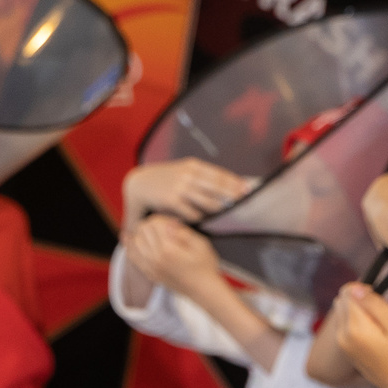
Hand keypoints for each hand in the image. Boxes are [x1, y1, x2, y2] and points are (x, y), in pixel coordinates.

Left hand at [120, 214, 225, 303]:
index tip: (169, 221)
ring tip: (148, 232)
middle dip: (149, 225)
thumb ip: (184, 232)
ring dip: (139, 234)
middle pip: (141, 231)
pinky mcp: (150, 274)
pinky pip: (133, 258)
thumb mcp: (201, 244)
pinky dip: (130, 247)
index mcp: (168, 249)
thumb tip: (168, 223)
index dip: (160, 218)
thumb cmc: (206, 266)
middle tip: (160, 226)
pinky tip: (129, 239)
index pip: (153, 224)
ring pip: (134, 243)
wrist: (203, 290)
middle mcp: (156, 259)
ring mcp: (151, 268)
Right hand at [123, 158, 251, 222]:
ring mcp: (181, 188)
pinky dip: (201, 217)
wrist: (139, 184)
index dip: (235, 182)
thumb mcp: (184, 171)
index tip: (248, 188)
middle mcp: (188, 175)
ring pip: (209, 202)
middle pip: (218, 187)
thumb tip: (227, 183)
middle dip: (233, 195)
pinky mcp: (173, 201)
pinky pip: (194, 214)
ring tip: (230, 214)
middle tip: (246, 202)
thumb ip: (202, 177)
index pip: (219, 174)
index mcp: (193, 166)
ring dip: (220, 209)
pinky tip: (206, 221)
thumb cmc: (166, 179)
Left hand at [324, 284, 387, 387]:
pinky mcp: (348, 354)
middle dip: (360, 302)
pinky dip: (360, 326)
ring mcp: (344, 347)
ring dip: (360, 314)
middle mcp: (342, 337)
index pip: (347, 293)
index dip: (365, 290)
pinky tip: (379, 337)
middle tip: (385, 315)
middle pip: (341, 302)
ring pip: (344, 315)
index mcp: (354, 329)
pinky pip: (347, 329)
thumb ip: (375, 305)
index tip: (383, 301)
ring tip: (383, 327)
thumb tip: (355, 289)